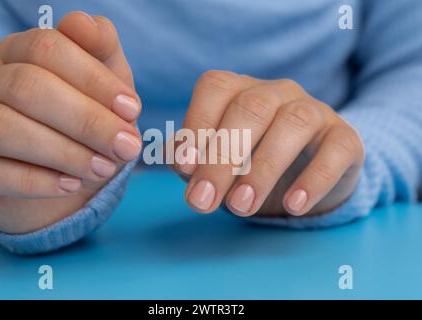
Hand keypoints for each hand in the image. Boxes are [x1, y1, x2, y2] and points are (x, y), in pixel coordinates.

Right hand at [0, 12, 141, 232]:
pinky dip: (35, 181)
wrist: (64, 176)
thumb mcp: (103, 86)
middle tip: (126, 146)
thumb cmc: (85, 124)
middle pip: (26, 86)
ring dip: (64, 151)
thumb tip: (85, 24)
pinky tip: (70, 185)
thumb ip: (101, 51)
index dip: (94, 78)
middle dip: (86, 120)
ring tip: (104, 168)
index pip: (47, 47)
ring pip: (2, 127)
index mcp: (19, 55)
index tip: (132, 109)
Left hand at [173, 71, 364, 217]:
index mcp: (240, 90)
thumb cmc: (251, 163)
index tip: (184, 168)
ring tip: (241, 206)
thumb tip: (180, 163)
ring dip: (263, 168)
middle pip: (250, 109)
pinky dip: (314, 178)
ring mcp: (313, 110)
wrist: (306, 173)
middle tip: (204, 201)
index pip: (215, 89)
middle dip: (223, 157)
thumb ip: (194, 158)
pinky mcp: (344, 136)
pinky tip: (294, 205)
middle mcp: (276, 92)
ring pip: (292, 124)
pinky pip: (335, 149)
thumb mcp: (217, 161)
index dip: (197, 125)